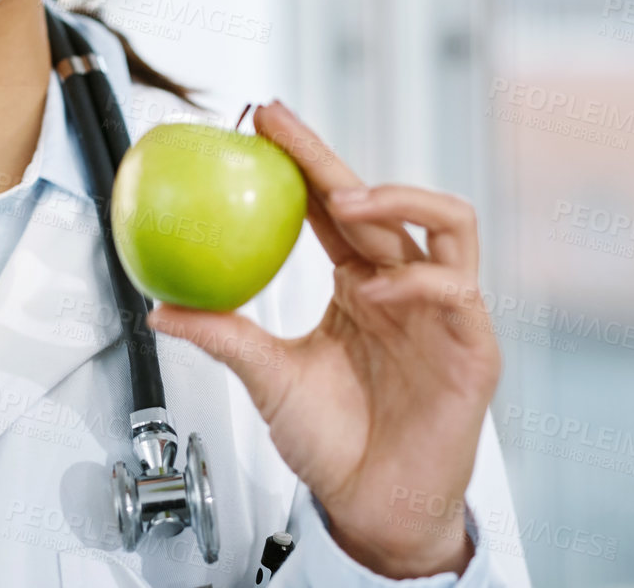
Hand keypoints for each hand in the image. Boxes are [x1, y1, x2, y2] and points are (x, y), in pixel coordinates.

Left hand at [145, 99, 499, 578]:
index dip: (302, 160)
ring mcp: (444, 311)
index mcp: (362, 283)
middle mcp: (406, 285)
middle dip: (328, 156)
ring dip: (399, 198)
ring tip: (344, 197)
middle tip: (279, 129)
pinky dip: (419, 279)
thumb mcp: (267, 379)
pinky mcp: (474, 346)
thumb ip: (223, 336)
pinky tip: (380, 286)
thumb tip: (159, 305)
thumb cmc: (334, 445)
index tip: (257, 125)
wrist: (375, 508)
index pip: (334, 205)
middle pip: (380, 199)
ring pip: (450, 224)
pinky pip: (458, 290)